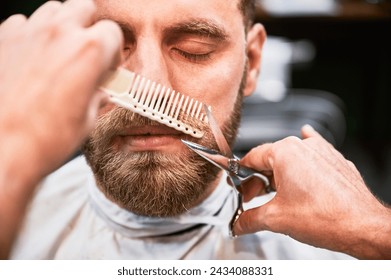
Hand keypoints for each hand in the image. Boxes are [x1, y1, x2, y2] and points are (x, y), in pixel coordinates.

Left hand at [0, 0, 121, 258]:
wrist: (1, 150)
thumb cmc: (43, 139)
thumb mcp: (87, 121)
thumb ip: (97, 98)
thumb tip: (99, 94)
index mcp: (89, 52)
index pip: (112, 32)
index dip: (114, 51)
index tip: (108, 66)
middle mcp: (58, 34)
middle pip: (84, 9)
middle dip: (90, 27)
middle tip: (88, 52)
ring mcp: (27, 33)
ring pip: (53, 11)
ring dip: (62, 27)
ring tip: (61, 52)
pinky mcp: (3, 39)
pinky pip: (23, 24)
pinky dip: (32, 35)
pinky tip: (33, 58)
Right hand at [233, 125, 390, 258]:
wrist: (362, 226)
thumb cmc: (327, 217)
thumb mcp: (276, 219)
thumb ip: (250, 219)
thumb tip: (239, 224)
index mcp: (285, 152)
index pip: (252, 158)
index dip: (240, 174)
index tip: (236, 183)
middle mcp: (303, 146)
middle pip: (270, 159)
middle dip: (258, 179)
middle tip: (252, 197)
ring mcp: (322, 152)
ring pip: (290, 158)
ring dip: (277, 174)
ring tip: (273, 192)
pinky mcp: (335, 160)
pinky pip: (313, 153)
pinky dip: (303, 157)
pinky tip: (302, 148)